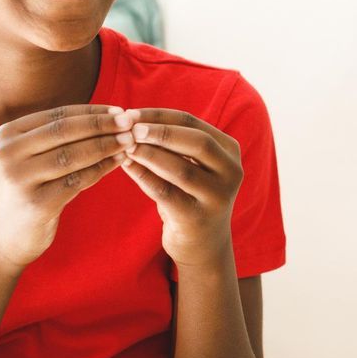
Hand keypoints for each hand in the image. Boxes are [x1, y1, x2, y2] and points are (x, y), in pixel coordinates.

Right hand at [0, 105, 127, 273]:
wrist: (0, 238)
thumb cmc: (24, 191)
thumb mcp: (28, 157)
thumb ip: (54, 137)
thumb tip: (107, 115)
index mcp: (8, 134)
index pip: (58, 116)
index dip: (92, 112)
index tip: (119, 110)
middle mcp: (9, 153)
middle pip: (65, 131)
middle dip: (102, 125)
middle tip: (130, 121)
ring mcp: (20, 179)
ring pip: (73, 155)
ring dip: (106, 146)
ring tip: (130, 140)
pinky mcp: (36, 203)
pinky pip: (77, 181)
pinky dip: (101, 169)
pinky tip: (118, 162)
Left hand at [115, 108, 243, 269]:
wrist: (203, 244)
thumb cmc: (190, 194)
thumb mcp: (192, 165)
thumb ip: (174, 144)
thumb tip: (133, 119)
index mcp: (229, 150)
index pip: (192, 123)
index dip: (159, 116)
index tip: (130, 113)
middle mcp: (231, 172)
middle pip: (196, 142)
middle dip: (160, 132)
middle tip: (130, 128)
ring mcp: (218, 197)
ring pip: (181, 169)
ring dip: (150, 154)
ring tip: (126, 146)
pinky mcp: (198, 218)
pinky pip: (166, 193)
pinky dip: (144, 177)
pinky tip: (126, 166)